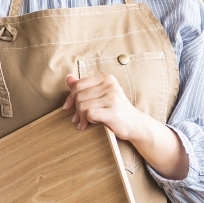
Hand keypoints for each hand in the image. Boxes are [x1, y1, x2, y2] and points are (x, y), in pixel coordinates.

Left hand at [63, 74, 190, 179]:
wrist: (135, 124)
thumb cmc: (115, 109)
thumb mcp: (101, 95)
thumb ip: (84, 86)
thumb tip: (68, 78)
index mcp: (106, 78)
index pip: (79, 84)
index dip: (70, 97)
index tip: (68, 107)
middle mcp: (110, 86)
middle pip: (79, 95)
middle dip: (74, 109)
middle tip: (76, 120)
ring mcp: (113, 98)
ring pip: (82, 105)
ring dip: (80, 117)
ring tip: (83, 123)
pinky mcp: (113, 112)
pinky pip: (89, 114)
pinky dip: (87, 121)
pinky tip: (90, 124)